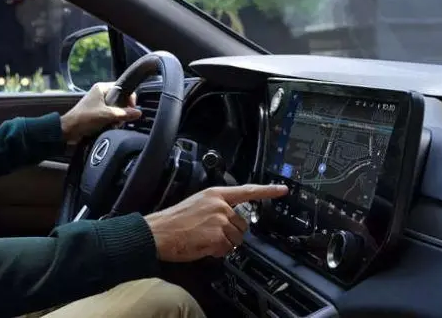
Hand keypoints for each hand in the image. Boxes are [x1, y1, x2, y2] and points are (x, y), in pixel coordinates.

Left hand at [59, 82, 141, 142]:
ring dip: (117, 117)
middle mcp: (100, 94)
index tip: (131, 109)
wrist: (69, 130)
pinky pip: (111, 115)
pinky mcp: (97, 113)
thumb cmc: (84, 118)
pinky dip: (112, 121)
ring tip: (114, 124)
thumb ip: (124, 113)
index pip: (122, 88)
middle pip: (120, 99)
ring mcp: (98, 104)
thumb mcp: (106, 115)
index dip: (129, 98)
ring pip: (116, 109)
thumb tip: (138, 112)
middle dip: (123, 110)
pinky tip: (110, 127)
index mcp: (101, 88)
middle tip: (121, 119)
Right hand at [144, 184, 288, 261]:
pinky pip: (227, 249)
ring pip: (236, 239)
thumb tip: (229, 219)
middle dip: (231, 233)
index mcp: (215, 194)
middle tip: (210, 235)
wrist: (158, 232)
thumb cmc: (172, 221)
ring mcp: (220, 221)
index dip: (267, 191)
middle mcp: (220, 205)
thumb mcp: (196, 205)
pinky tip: (203, 247)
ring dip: (224, 244)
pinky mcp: (218, 236)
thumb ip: (216, 208)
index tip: (283, 190)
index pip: (247, 191)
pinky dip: (217, 252)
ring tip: (204, 241)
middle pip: (242, 224)